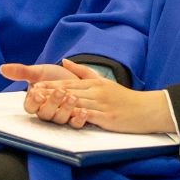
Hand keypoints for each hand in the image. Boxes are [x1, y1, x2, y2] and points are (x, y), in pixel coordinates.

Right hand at [3, 61, 82, 117]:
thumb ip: (21, 71)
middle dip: (52, 103)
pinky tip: (84, 112)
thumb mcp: (38, 72)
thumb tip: (2, 68)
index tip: (37, 92)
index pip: (30, 107)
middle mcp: (47, 112)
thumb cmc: (53, 76)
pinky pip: (75, 124)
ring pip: (60, 119)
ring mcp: (61, 117)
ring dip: (66, 109)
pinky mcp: (75, 118)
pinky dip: (78, 119)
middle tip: (60, 91)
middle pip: (46, 114)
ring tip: (72, 97)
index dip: (33, 101)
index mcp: (36, 103)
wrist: (74, 77)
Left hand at [36, 60, 175, 133]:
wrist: (146, 109)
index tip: (34, 86)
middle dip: (50, 93)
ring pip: (76, 102)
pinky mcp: (107, 117)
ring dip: (59, 103)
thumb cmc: (124, 98)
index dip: (50, 85)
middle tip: (33, 94)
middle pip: (69, 92)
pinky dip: (77, 115)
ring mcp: (101, 104)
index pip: (68, 83)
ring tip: (44, 105)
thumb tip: (65, 62)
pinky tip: (66, 116)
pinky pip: (90, 115)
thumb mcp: (104, 81)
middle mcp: (96, 92)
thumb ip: (84, 72)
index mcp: (94, 84)